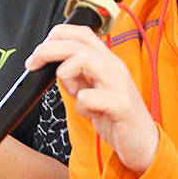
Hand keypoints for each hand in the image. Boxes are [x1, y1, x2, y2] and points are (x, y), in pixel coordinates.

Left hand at [26, 24, 157, 171]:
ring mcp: (119, 84)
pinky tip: (92, 115)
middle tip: (32, 64)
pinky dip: (81, 107)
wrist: (144, 145)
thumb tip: (56, 67)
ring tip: (73, 93)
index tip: (38, 53)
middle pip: (77, 43)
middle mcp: (115, 67)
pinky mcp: (121, 105)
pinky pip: (89, 97)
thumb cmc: (117, 118)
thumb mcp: (94, 92)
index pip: (81, 33)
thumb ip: (78, 78)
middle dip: (48, 50)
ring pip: (84, 60)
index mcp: (108, 61)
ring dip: (66, 74)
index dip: (56, 36)